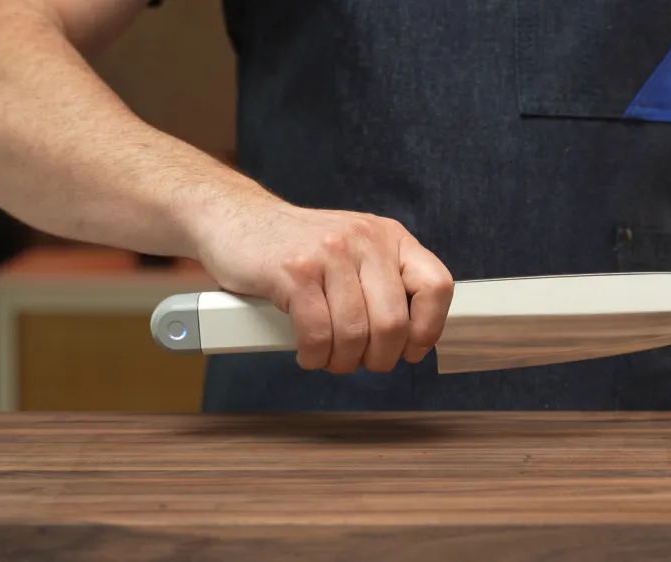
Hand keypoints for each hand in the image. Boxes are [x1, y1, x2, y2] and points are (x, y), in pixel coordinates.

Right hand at [193, 192, 453, 373]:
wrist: (235, 219)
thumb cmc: (297, 248)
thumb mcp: (353, 251)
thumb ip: (382, 284)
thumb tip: (411, 340)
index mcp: (389, 237)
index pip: (436, 286)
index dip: (428, 329)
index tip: (411, 350)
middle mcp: (365, 240)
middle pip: (393, 323)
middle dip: (378, 358)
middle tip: (359, 361)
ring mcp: (329, 253)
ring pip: (354, 334)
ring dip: (341, 361)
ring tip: (327, 356)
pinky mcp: (294, 272)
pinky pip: (317, 334)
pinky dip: (314, 355)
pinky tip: (307, 352)